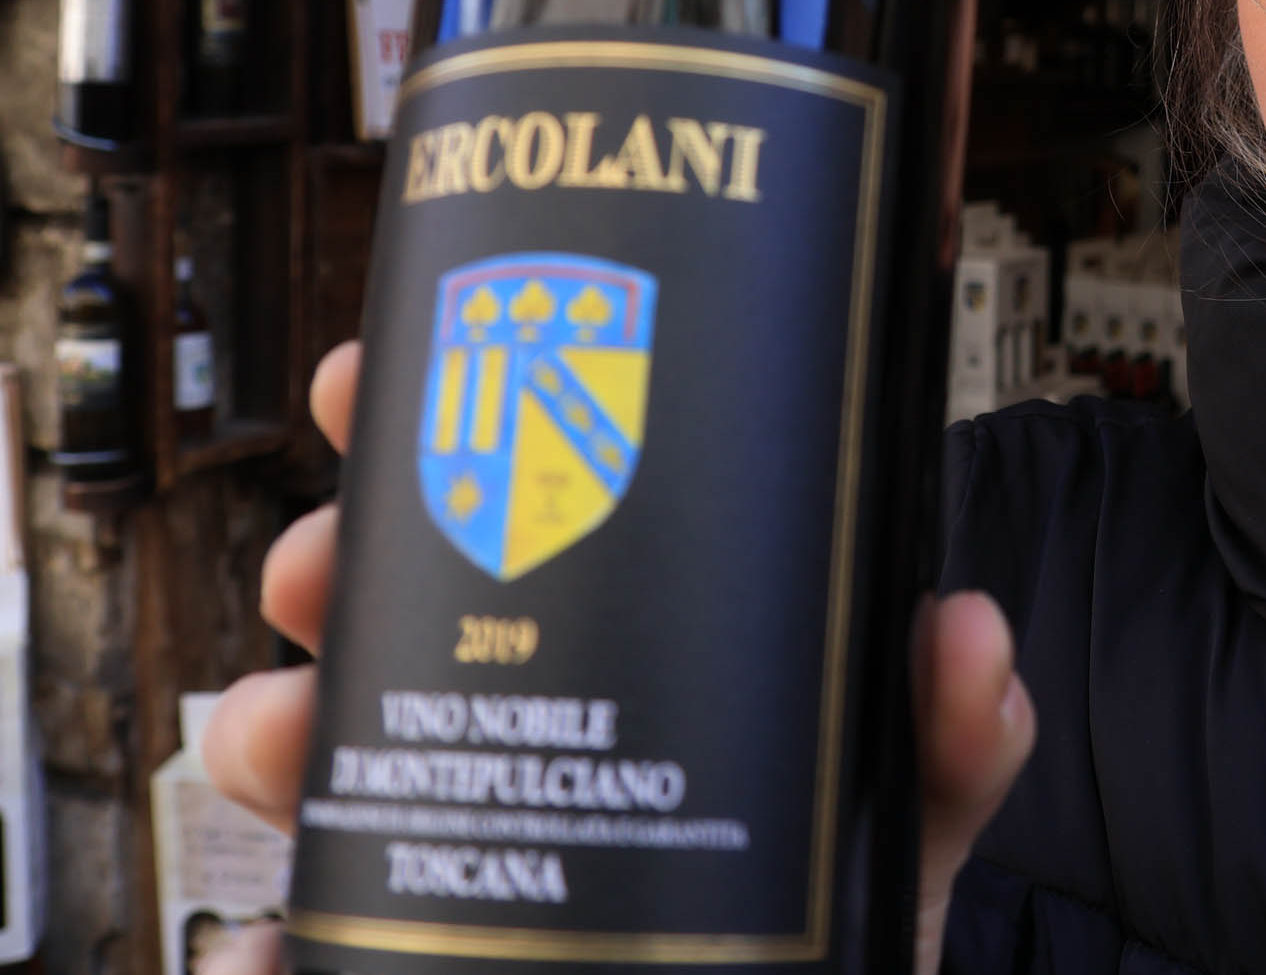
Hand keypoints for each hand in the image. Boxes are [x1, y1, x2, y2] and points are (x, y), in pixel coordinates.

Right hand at [201, 341, 1034, 974]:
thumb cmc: (842, 904)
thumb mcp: (903, 809)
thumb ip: (953, 733)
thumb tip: (965, 635)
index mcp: (622, 649)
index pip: (511, 514)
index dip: (431, 432)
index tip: (376, 379)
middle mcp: (528, 722)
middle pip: (386, 621)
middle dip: (327, 566)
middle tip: (320, 557)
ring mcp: (467, 833)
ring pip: (318, 762)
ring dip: (274, 731)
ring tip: (283, 728)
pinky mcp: (425, 954)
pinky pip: (309, 946)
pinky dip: (268, 954)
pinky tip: (273, 952)